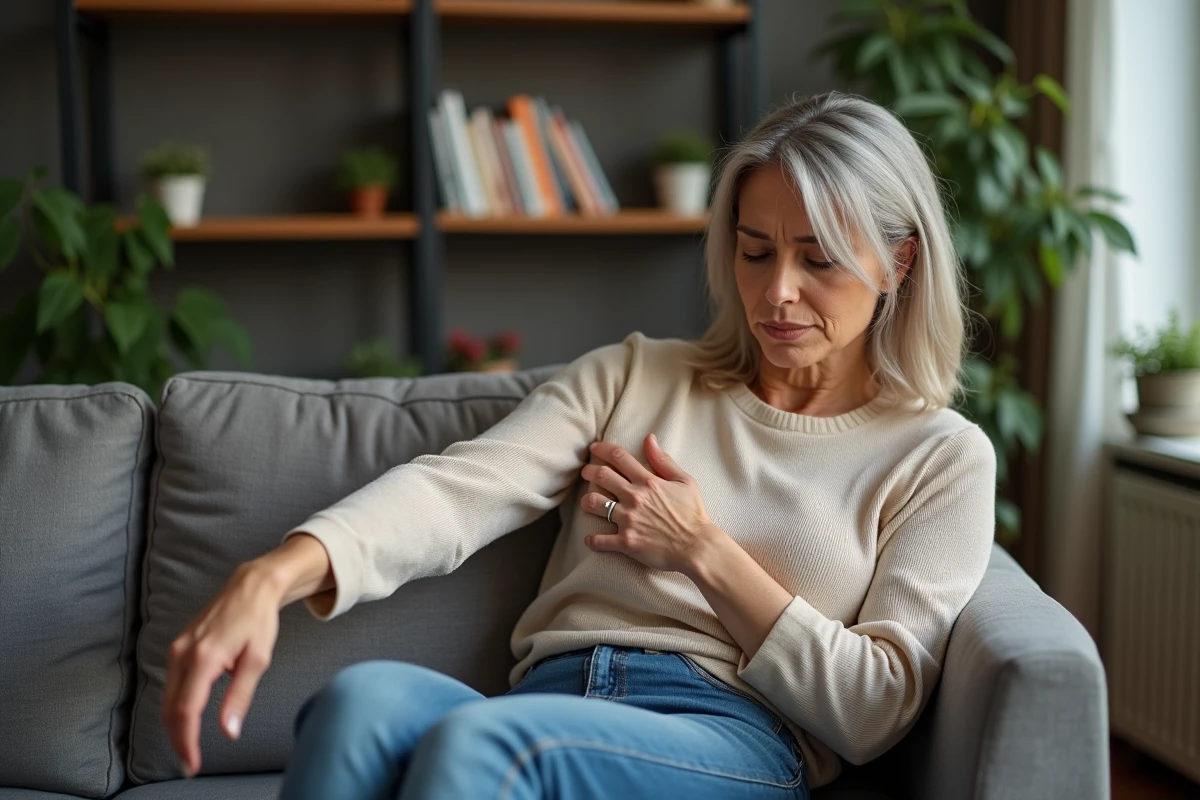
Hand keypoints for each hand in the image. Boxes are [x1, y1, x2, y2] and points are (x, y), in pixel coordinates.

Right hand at [163, 561, 283, 777]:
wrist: (250, 588)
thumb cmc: (258, 621)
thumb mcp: (258, 660)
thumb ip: (240, 696)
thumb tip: (229, 730)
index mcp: (203, 657)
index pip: (186, 710)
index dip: (186, 741)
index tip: (192, 764)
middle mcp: (182, 653)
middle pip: (171, 708)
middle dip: (178, 739)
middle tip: (191, 763)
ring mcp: (176, 649)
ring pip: (167, 698)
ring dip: (175, 725)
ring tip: (189, 747)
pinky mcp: (177, 647)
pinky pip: (171, 685)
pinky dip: (176, 706)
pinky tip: (186, 720)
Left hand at [580, 433, 718, 572]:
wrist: (697, 546)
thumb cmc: (693, 514)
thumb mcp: (684, 481)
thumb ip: (663, 460)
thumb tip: (649, 439)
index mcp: (648, 481)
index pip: (619, 457)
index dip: (602, 450)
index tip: (594, 449)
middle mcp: (634, 497)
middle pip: (601, 476)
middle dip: (589, 472)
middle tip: (585, 473)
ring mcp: (628, 520)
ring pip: (594, 503)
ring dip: (586, 501)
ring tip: (586, 502)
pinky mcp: (626, 542)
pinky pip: (600, 540)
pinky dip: (592, 540)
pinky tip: (590, 539)